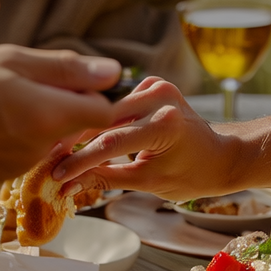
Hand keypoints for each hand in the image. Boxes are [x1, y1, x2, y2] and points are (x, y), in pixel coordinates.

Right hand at [0, 45, 122, 187]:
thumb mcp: (6, 61)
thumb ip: (63, 68)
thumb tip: (113, 71)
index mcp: (49, 115)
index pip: (104, 109)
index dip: (93, 89)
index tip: (72, 75)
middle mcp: (43, 146)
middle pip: (75, 120)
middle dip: (61, 97)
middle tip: (20, 77)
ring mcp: (24, 163)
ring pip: (48, 131)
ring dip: (34, 111)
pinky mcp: (6, 173)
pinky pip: (25, 145)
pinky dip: (14, 129)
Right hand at [49, 77, 238, 199]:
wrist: (220, 156)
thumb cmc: (191, 175)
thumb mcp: (147, 182)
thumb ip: (105, 179)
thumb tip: (67, 186)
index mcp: (164, 124)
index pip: (110, 143)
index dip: (79, 160)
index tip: (56, 174)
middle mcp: (160, 98)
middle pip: (103, 121)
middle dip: (75, 142)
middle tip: (49, 158)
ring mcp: (157, 86)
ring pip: (106, 110)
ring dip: (84, 128)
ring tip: (58, 147)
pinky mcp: (153, 84)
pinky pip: (118, 102)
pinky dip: (102, 118)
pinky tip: (83, 130)